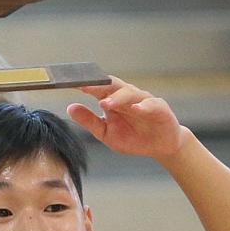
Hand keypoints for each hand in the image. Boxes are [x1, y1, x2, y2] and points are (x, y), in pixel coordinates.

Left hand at [66, 77, 185, 159]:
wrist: (159, 146)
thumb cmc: (132, 137)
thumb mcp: (105, 133)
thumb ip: (89, 121)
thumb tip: (70, 108)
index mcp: (113, 100)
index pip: (98, 88)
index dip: (86, 85)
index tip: (71, 84)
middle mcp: (128, 96)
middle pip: (113, 86)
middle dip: (99, 85)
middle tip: (85, 87)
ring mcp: (144, 100)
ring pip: (130, 93)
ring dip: (118, 97)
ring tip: (106, 103)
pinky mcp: (159, 108)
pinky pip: (151, 105)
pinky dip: (143, 106)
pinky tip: (136, 108)